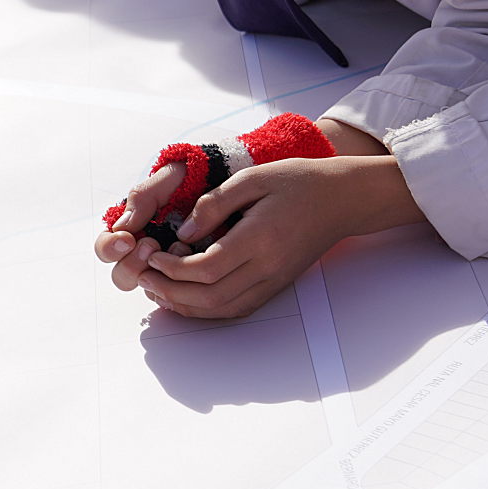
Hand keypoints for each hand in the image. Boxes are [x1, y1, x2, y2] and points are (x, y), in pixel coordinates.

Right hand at [93, 155, 191, 290]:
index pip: (106, 249)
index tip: (127, 239)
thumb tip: (122, 226)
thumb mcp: (168, 179)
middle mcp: (144, 253)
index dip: (110, 248)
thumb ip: (143, 197)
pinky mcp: (190, 278)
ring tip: (180, 249)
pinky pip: (179, 292)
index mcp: (131, 230)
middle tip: (152, 245)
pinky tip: (197, 262)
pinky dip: (184, 281)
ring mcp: (167, 268)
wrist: (231, 183)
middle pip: (122, 277)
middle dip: (133, 264)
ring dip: (159, 273)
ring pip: (149, 287)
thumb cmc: (195, 179)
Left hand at [134, 126, 414, 321]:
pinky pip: (237, 308)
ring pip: (222, 309)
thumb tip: (181, 234)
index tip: (152, 256)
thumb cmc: (298, 181)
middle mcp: (267, 267)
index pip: (207, 268)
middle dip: (171, 292)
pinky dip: (207, 310)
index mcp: (260, 238)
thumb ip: (213, 205)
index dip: (172, 269)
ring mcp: (273, 280)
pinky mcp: (276, 285)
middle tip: (145, 277)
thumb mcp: (252, 178)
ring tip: (158, 289)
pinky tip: (187, 298)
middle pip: (210, 297)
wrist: (342, 199)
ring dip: (185, 306)